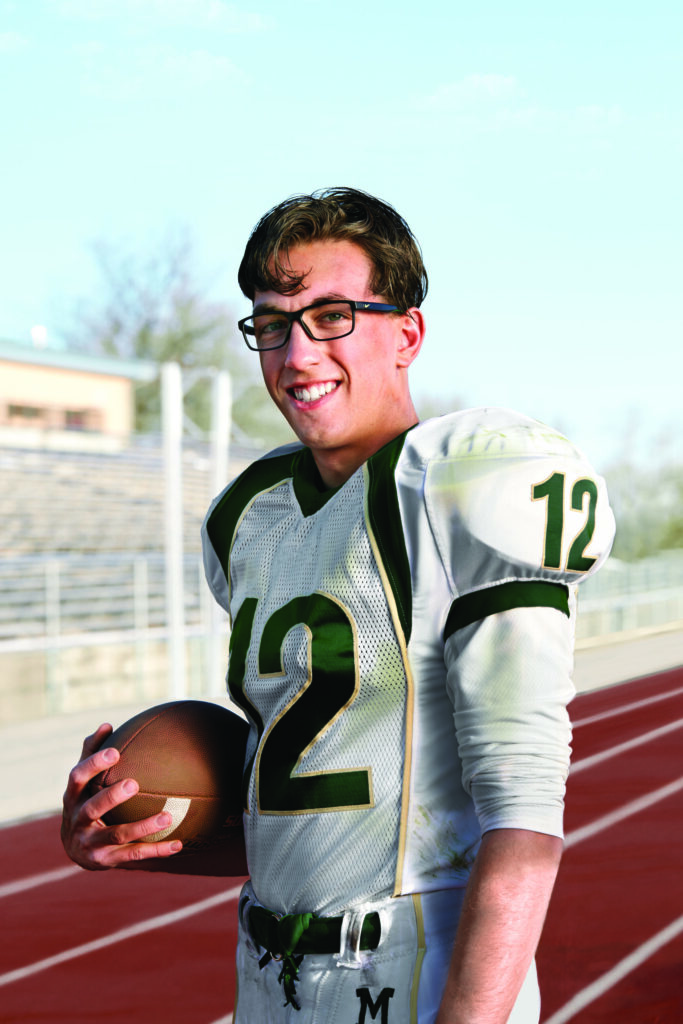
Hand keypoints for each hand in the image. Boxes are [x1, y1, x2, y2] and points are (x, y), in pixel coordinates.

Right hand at [61, 723, 182, 870]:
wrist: (77, 850)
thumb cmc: (84, 803)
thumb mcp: (84, 782)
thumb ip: (91, 753)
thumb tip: (106, 724)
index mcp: (73, 797)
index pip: (77, 778)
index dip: (93, 765)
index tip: (115, 752)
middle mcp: (78, 821)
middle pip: (92, 808)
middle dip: (111, 797)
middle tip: (134, 783)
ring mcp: (91, 843)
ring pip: (117, 835)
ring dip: (143, 827)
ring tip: (168, 816)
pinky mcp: (106, 861)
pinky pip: (134, 856)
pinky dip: (157, 850)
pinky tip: (178, 843)